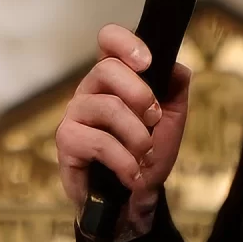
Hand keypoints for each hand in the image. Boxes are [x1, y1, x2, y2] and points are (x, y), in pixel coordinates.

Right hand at [53, 24, 193, 238]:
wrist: (133, 201)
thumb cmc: (146, 156)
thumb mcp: (171, 119)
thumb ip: (175, 87)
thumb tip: (175, 66)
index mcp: (114, 78)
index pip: (108, 40)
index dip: (125, 42)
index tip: (148, 62)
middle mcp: (90, 89)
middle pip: (107, 68)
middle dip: (140, 94)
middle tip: (155, 118)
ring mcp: (75, 114)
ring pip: (108, 106)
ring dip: (137, 135)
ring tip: (146, 155)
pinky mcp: (67, 142)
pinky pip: (100, 142)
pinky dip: (125, 161)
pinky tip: (133, 175)